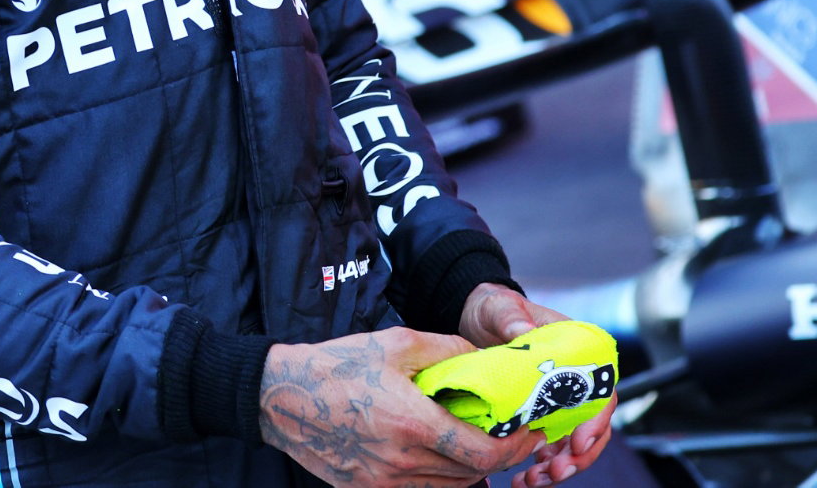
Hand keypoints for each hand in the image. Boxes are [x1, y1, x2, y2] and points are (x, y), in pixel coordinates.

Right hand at [260, 328, 542, 485]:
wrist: (284, 397)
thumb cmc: (341, 364)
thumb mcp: (400, 342)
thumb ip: (449, 350)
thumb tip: (485, 358)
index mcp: (413, 424)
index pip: (481, 453)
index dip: (515, 446)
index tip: (532, 431)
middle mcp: (401, 463)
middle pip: (470, 475)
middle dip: (500, 456)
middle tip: (515, 433)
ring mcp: (382, 483)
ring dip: (471, 469)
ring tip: (481, 439)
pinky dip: (440, 476)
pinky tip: (442, 450)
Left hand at [459, 283, 616, 487]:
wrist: (476, 319)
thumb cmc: (495, 308)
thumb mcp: (501, 307)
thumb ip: (512, 316)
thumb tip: (523, 329)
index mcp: (576, 348)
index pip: (602, 387)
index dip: (596, 419)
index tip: (578, 443)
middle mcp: (573, 376)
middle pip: (593, 423)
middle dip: (579, 455)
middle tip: (554, 472)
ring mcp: (558, 397)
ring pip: (574, 442)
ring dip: (560, 466)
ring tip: (534, 480)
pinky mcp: (540, 413)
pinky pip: (551, 447)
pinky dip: (542, 466)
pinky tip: (524, 477)